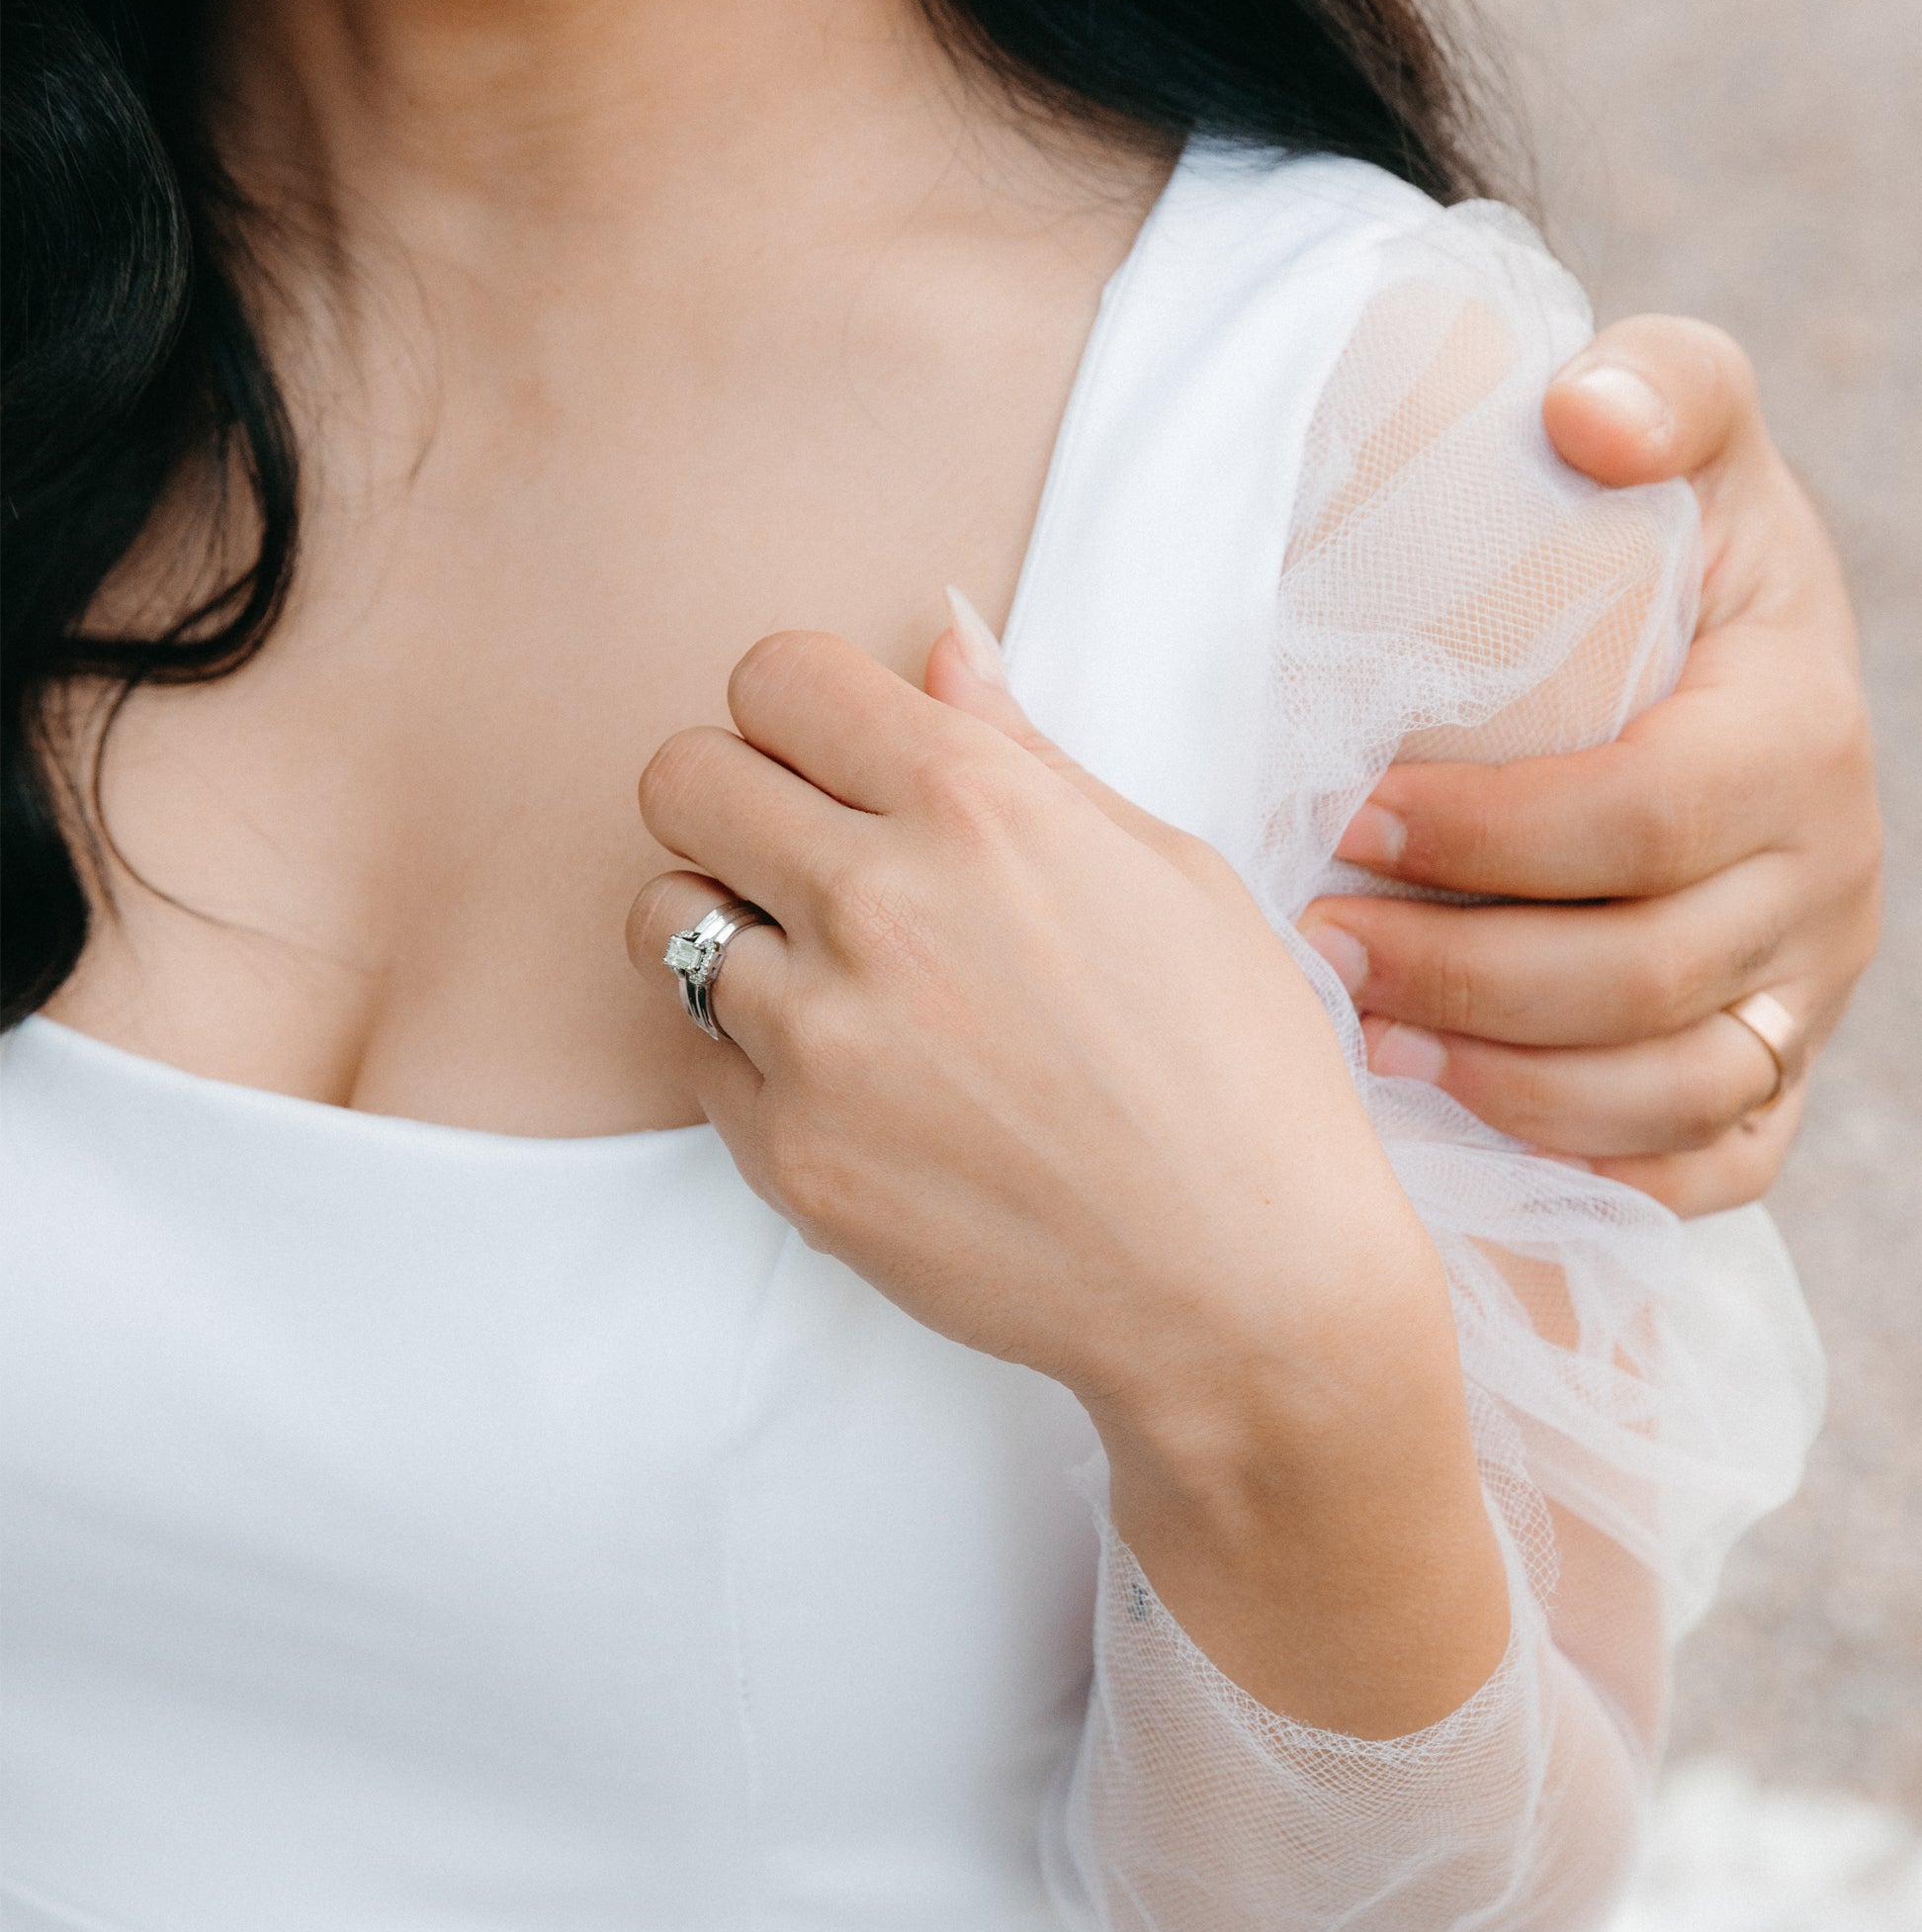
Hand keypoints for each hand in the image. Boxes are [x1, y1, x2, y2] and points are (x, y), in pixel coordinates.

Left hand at [629, 606, 1505, 1733]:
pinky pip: (698, 1053)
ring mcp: (818, 1036)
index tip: (838, 758)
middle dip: (736, 799)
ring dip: (735, 931)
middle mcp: (880, 904)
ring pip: (663, 916)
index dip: (803, 712)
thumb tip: (940, 644)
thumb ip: (1026, 756)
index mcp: (983, 809)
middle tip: (812, 857)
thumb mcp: (1171, 876)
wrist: (1248, 1287)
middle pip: (681, 776)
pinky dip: (759, 1055)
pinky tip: (872, 1085)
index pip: (778, 677)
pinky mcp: (786, 1152)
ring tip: (843, 983)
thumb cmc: (1241, 1076)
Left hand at [1295, 321, 1883, 1215]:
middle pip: (1649, 975)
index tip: (1351, 814)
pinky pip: (1718, 1166)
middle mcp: (1835, 875)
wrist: (1736, 634)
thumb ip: (1661, 385)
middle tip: (1315, 942)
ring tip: (1365, 1045)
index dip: (1495, 836)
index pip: (1651, 816)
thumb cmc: (1674, 531)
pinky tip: (1471, 1133)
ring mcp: (1817, 987)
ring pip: (1677, 1090)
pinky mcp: (1788, 1065)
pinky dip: (1604, 1173)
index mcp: (1805, 730)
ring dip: (1511, 1086)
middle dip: (1466, 974)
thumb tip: (1584, 417)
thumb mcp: (1688, 421)